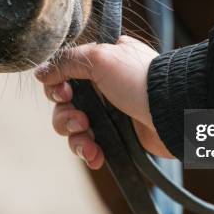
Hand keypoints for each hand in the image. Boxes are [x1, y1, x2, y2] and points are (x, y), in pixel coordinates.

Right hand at [35, 36, 173, 168]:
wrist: (172, 111)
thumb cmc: (141, 80)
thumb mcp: (100, 57)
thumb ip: (67, 62)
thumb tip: (41, 71)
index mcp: (100, 65)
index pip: (64, 77)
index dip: (57, 88)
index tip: (65, 93)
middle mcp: (103, 88)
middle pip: (65, 106)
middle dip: (66, 117)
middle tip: (81, 120)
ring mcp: (111, 113)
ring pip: (75, 129)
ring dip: (76, 138)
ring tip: (89, 141)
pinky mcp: (118, 137)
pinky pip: (92, 147)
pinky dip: (90, 153)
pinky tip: (96, 156)